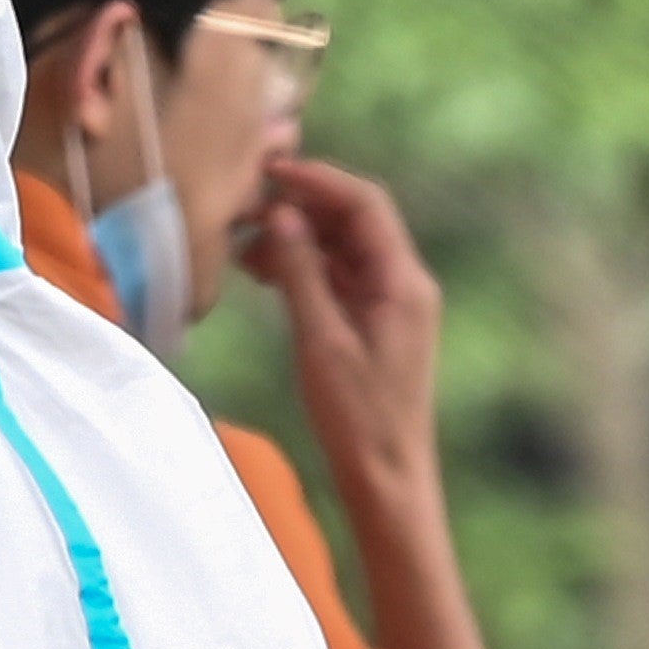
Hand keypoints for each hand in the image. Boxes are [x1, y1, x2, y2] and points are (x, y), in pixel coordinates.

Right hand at [240, 157, 445, 513]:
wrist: (387, 475)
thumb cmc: (358, 417)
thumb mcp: (321, 342)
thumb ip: (300, 274)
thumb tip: (279, 217)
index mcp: (403, 282)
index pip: (364, 204)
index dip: (317, 181)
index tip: (269, 173)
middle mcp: (403, 284)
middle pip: (354, 221)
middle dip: (301, 207)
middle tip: (246, 208)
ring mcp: (390, 304)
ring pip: (342, 249)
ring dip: (297, 239)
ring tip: (244, 244)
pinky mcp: (374, 324)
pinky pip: (338, 279)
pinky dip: (303, 269)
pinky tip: (264, 273)